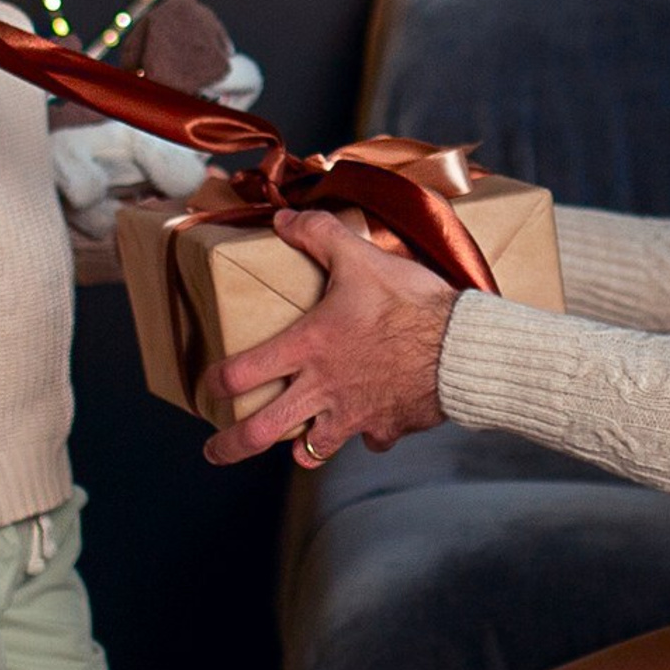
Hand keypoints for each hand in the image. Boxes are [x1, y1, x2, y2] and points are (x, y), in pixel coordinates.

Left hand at [203, 210, 456, 469]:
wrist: (461, 347)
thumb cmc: (411, 304)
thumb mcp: (361, 258)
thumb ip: (319, 235)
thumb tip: (283, 218)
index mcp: (308, 348)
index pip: (242, 372)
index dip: (217, 381)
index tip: (208, 386)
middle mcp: (323, 389)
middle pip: (262, 432)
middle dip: (231, 446)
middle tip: (215, 451)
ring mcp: (354, 415)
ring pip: (312, 450)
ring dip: (299, 449)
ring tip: (293, 449)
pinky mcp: (386, 427)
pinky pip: (369, 439)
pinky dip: (365, 435)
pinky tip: (369, 423)